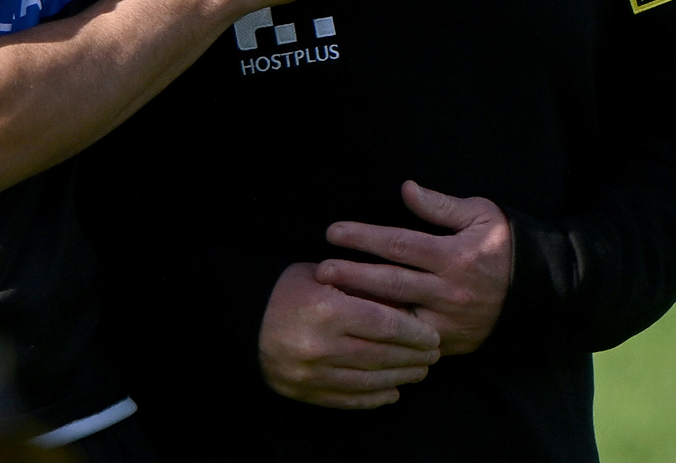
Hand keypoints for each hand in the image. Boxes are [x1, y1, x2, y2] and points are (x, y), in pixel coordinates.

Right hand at [258, 262, 440, 408]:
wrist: (241, 322)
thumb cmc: (286, 291)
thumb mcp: (320, 275)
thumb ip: (359, 288)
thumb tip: (405, 304)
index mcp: (328, 311)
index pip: (386, 326)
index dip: (415, 334)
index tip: (433, 335)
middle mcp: (322, 346)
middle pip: (383, 356)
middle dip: (414, 357)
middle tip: (434, 355)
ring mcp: (313, 374)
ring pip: (370, 382)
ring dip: (401, 378)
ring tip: (419, 372)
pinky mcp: (306, 393)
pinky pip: (349, 400)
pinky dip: (375, 399)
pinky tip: (393, 393)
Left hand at [317, 183, 513, 355]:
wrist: (539, 293)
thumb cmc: (503, 245)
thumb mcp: (482, 215)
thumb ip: (442, 206)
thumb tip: (406, 189)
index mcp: (455, 257)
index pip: (400, 245)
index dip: (364, 237)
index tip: (333, 232)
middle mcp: (450, 292)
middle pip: (391, 283)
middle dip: (352, 275)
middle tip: (320, 270)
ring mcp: (448, 322)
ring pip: (397, 316)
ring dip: (361, 307)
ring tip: (328, 299)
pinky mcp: (448, 343)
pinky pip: (409, 341)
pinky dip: (382, 334)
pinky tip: (356, 326)